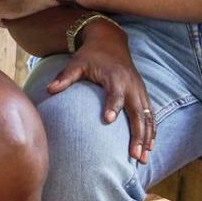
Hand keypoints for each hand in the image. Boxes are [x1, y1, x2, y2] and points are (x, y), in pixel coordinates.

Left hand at [45, 21, 155, 163]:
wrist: (110, 42)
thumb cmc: (91, 55)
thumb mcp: (76, 63)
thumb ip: (65, 77)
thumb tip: (49, 90)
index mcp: (114, 78)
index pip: (115, 94)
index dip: (113, 106)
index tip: (108, 121)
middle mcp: (130, 85)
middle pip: (137, 112)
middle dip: (138, 134)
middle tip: (134, 155)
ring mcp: (139, 90)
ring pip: (147, 116)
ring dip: (147, 137)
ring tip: (143, 159)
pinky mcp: (142, 94)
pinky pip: (151, 114)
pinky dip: (152, 130)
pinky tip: (150, 147)